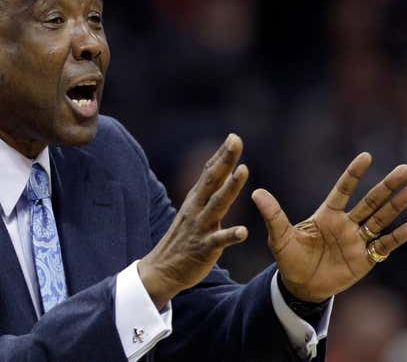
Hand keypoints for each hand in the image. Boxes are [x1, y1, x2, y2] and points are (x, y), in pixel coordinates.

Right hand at [138, 134, 248, 309]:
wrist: (162, 270)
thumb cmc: (182, 239)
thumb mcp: (193, 211)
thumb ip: (206, 193)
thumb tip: (218, 172)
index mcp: (196, 200)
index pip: (209, 172)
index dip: (221, 155)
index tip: (234, 136)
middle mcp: (197, 209)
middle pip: (213, 180)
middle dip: (225, 160)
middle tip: (236, 141)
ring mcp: (200, 227)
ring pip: (217, 204)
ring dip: (231, 187)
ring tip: (244, 170)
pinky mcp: (204, 247)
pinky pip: (218, 240)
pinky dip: (230, 235)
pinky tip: (243, 231)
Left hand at [252, 152, 406, 302]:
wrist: (300, 286)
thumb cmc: (289, 258)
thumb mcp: (279, 236)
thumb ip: (273, 215)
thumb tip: (256, 192)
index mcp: (326, 215)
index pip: (343, 190)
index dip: (354, 174)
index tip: (366, 156)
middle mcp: (345, 224)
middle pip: (369, 201)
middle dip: (386, 186)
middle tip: (404, 169)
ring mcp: (357, 241)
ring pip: (380, 219)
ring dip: (396, 206)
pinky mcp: (365, 259)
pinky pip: (383, 246)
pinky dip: (396, 237)